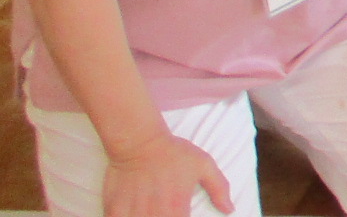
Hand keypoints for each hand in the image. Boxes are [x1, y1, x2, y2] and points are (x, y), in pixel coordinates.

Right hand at [103, 132, 233, 216]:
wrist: (139, 141)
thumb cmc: (173, 152)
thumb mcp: (204, 164)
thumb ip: (219, 188)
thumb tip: (230, 209)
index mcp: (177, 208)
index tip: (179, 214)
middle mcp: (155, 214)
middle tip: (163, 210)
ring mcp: (133, 213)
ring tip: (151, 211)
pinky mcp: (114, 210)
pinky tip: (134, 213)